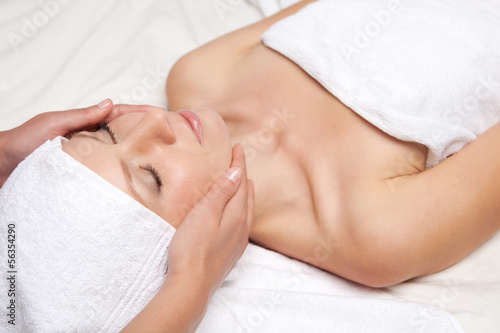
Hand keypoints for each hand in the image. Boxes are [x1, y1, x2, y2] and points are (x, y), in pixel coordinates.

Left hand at [0, 99, 155, 186]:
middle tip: (172, 138)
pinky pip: (109, 175)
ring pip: (120, 156)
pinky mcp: (85, 179)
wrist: (2, 170)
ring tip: (163, 159)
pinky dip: (125, 175)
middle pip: (125, 136)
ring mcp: (89, 162)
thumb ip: (81, 116)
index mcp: (85, 126)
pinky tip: (138, 180)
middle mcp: (90, 143)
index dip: (141, 114)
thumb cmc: (22, 144)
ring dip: (140, 156)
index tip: (163, 115)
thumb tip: (110, 104)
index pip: (119, 116)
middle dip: (148, 134)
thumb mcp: (52, 124)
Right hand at [121, 144, 253, 332]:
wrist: (191, 285)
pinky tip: (237, 216)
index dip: (239, 164)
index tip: (238, 148)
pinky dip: (242, 211)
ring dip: (245, 194)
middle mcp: (242, 228)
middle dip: (244, 177)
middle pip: (247, 196)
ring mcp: (237, 242)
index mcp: (237, 214)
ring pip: (246, 211)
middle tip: (240, 162)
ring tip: (244, 184)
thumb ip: (222, 193)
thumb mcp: (205, 214)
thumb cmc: (193, 248)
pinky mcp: (230, 254)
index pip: (241, 182)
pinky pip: (242, 224)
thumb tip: (238, 173)